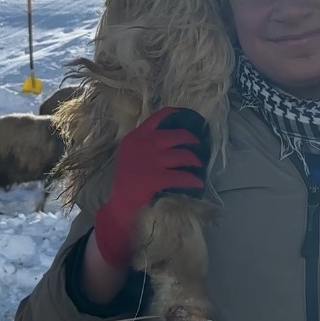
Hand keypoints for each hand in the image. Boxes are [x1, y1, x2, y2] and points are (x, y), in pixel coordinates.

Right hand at [93, 107, 210, 268]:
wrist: (120, 205)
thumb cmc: (128, 182)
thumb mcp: (131, 156)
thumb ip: (146, 144)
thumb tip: (175, 137)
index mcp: (135, 138)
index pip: (157, 118)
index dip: (174, 115)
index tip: (186, 116)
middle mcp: (142, 144)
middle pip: (176, 135)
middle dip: (191, 140)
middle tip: (198, 146)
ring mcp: (150, 160)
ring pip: (182, 155)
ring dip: (194, 161)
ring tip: (199, 166)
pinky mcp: (156, 178)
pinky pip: (182, 176)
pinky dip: (193, 180)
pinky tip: (198, 183)